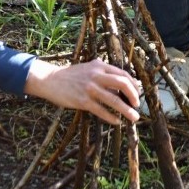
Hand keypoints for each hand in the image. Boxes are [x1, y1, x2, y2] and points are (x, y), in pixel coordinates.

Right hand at [24, 59, 140, 124]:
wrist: (50, 80)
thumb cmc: (71, 75)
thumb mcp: (89, 69)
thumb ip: (103, 74)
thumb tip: (120, 88)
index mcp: (99, 66)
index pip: (123, 74)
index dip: (133, 85)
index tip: (137, 94)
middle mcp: (96, 75)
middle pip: (122, 84)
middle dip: (133, 96)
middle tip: (137, 105)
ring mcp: (90, 88)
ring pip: (114, 100)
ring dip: (126, 110)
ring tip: (134, 118)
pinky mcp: (83, 101)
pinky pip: (101, 110)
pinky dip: (111, 117)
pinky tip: (117, 121)